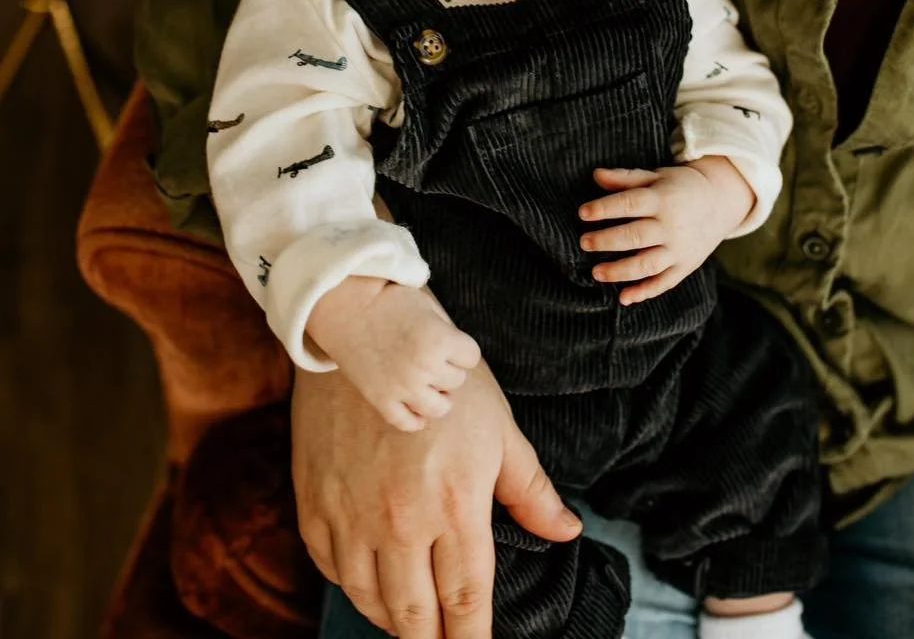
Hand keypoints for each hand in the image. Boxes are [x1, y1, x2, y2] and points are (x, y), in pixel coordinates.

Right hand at [292, 354, 581, 637]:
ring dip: (393, 621)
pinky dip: (352, 586)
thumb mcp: (500, 427)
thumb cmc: (444, 379)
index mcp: (454, 503)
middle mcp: (400, 520)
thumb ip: (531, 489)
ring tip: (411, 621)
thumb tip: (566, 532)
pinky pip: (331, 568)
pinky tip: (370, 583)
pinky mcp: (315, 501)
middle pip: (415, 616)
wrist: (368, 334)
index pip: (466, 600)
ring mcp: (351, 514)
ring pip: (369, 601)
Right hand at [306, 277, 481, 431]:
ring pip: (439, 408)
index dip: (462, 348)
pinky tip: (414, 404)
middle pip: (457, 380)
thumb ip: (447, 332)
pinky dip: (415, 418)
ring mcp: (402, 387)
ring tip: (429, 382)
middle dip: (448, 367)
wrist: (346, 307)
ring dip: (439, 395)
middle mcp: (423, 367)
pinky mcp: (381, 400)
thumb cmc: (389, 301)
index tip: (449, 341)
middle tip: (431, 354)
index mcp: (439, 340)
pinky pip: (407, 423)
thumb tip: (459, 356)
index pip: (472, 357)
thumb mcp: (427, 306)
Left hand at [578, 156, 754, 304]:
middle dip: (607, 241)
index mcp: (662, 199)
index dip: (605, 209)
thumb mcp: (656, 177)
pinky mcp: (685, 266)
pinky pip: (664, 283)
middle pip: (636, 236)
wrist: (720, 201)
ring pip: (648, 264)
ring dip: (621, 271)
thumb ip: (625, 178)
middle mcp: (672, 226)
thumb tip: (596, 175)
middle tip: (584, 243)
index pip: (630, 204)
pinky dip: (645, 292)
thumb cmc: (679, 187)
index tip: (583, 213)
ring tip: (596, 273)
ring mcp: (679, 249)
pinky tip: (624, 298)